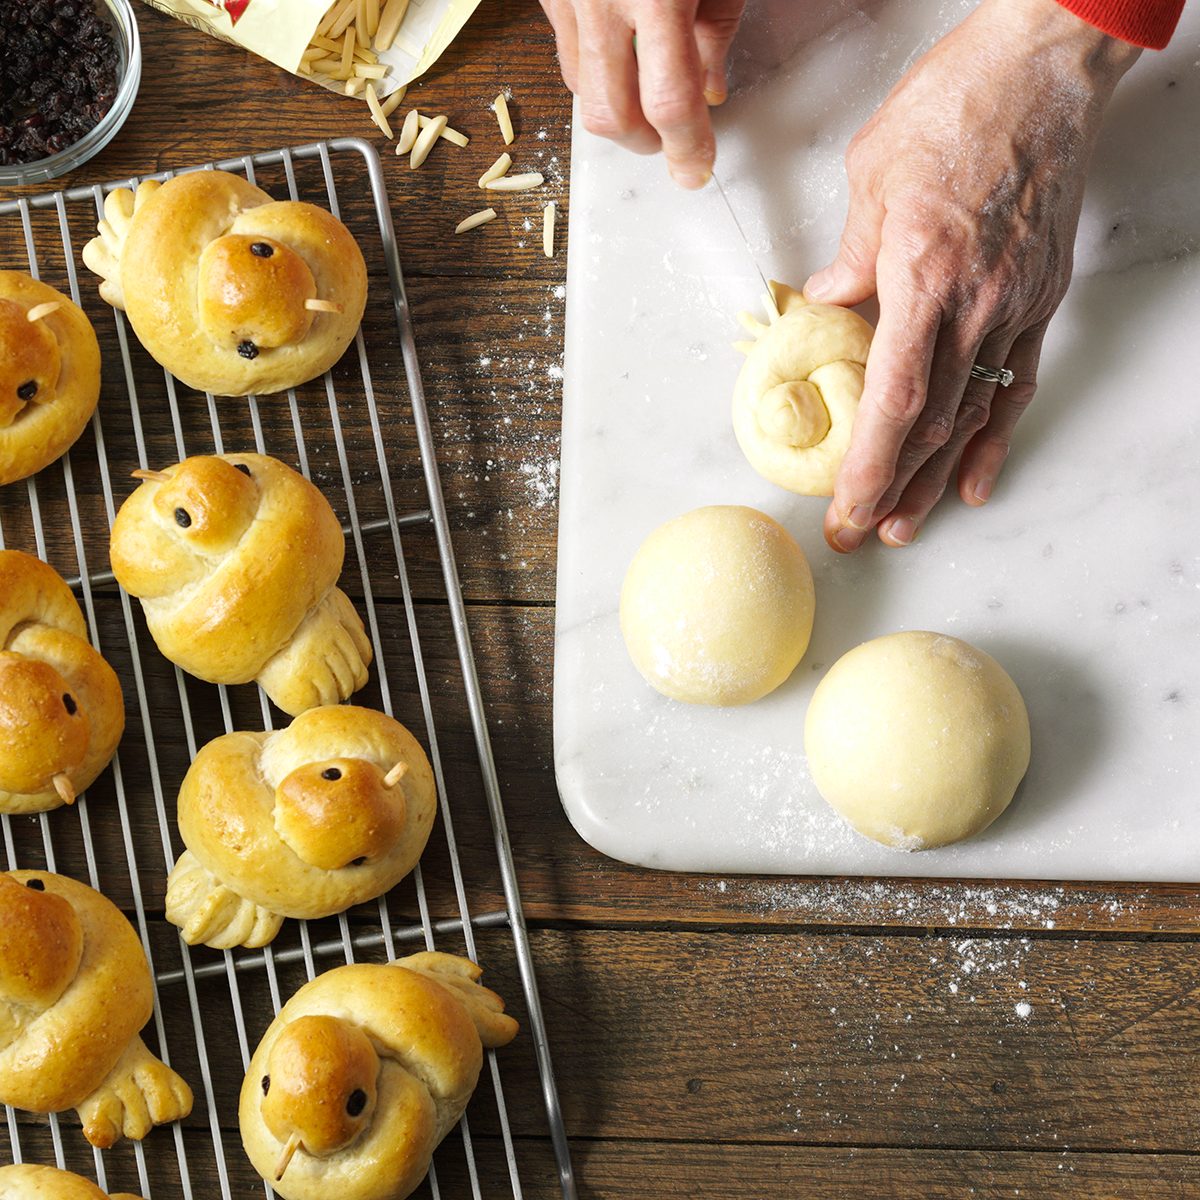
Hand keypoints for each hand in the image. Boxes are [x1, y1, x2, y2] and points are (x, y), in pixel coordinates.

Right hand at [539, 0, 745, 187]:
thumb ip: (716, 31)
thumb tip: (708, 93)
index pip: (669, 102)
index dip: (685, 146)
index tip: (695, 169)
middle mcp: (604, 0)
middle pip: (611, 114)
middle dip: (643, 141)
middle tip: (669, 134)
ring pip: (582, 93)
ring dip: (617, 108)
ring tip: (643, 85)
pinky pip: (567, 55)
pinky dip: (595, 69)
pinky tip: (620, 50)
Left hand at [805, 0, 1140, 552]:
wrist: (1042, 67)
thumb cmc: (953, 108)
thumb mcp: (873, 175)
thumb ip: (851, 256)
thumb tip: (828, 304)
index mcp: (923, 274)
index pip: (895, 398)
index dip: (870, 465)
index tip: (846, 509)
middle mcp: (975, 302)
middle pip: (931, 423)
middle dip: (890, 488)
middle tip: (858, 534)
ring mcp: (1015, 304)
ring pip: (973, 415)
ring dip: (935, 478)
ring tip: (907, 526)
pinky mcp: (1041, 299)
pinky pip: (1017, 384)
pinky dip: (994, 438)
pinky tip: (976, 482)